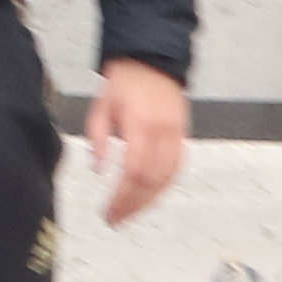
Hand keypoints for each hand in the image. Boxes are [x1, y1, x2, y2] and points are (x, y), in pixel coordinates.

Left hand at [85, 59, 190, 224]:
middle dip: (133, 205)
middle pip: (151, 181)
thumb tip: (98, 170)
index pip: (133, 172)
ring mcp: (176, 136)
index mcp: (140, 125)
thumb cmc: (123, 83)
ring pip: (167, 180)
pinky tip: (148, 197)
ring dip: (148, 201)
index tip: (108, 212)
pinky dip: (162, 187)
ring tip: (129, 213)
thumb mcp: (100, 106)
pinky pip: (176, 170)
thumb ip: (97, 139)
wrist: (151, 62)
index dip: (122, 197)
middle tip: (115, 219)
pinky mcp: (183, 137)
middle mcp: (162, 134)